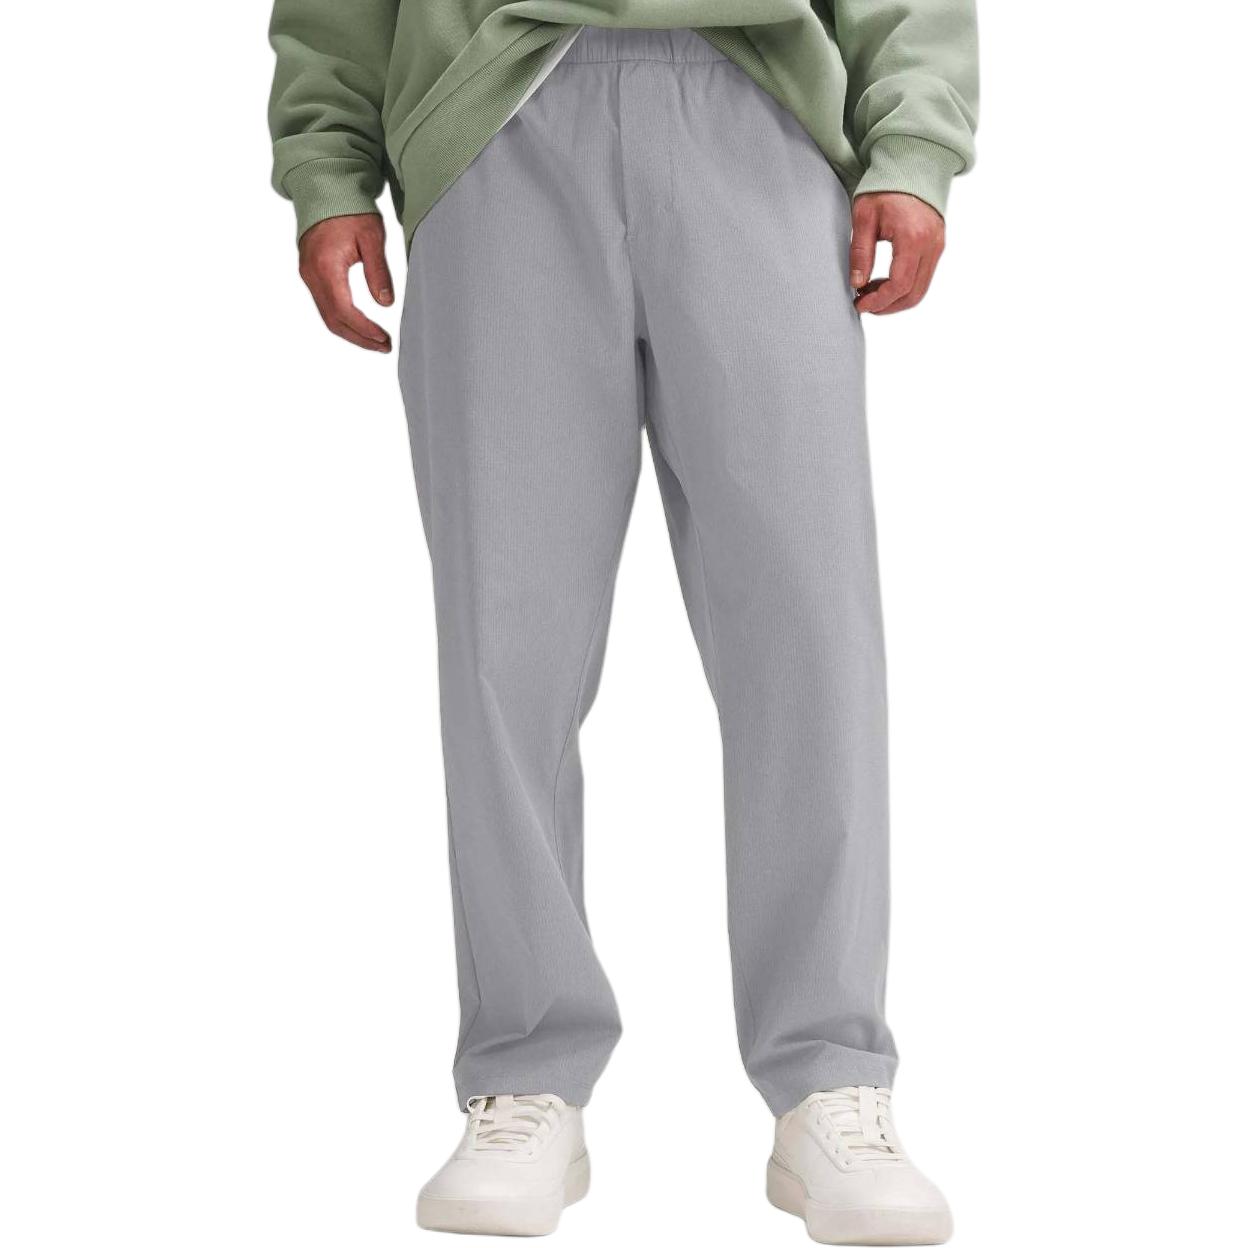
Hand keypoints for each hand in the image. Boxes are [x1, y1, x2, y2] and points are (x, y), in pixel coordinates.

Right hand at [298, 214, 393, 351]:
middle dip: (359, 338)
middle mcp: (311, 274)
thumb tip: (385, 303)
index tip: (384, 339)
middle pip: (333, 320)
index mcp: (326, 266)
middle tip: (384, 346)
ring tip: (376, 341)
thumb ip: (378, 271)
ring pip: (327, 316)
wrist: (324, 188)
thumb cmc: (349, 209)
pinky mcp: (310, 274)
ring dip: (351, 332)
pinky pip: (324, 305)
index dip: (365, 330)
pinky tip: (360, 325)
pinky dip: (342, 320)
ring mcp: (307, 275)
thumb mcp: (371, 237)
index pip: (344, 310)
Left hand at [849, 193, 944, 314]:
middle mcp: (932, 245)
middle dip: (887, 306)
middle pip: (913, 294)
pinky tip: (883, 281)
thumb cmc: (886, 187)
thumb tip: (857, 284)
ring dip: (895, 299)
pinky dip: (904, 287)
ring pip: (920, 290)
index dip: (878, 302)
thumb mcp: (864, 217)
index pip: (899, 285)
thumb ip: (860, 252)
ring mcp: (938, 246)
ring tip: (870, 292)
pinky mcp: (937, 246)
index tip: (859, 305)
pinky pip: (923, 278)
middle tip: (864, 304)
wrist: (912, 165)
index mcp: (913, 238)